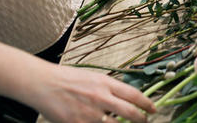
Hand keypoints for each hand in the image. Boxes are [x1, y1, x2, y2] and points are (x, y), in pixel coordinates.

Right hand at [30, 64, 155, 122]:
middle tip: (145, 121)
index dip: (147, 104)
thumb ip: (109, 89)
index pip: (134, 95)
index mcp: (106, 83)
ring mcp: (90, 113)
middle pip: (129, 112)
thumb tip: (125, 99)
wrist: (44, 84)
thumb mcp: (94, 78)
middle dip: (141, 119)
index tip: (153, 109)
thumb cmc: (67, 79)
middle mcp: (101, 98)